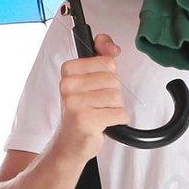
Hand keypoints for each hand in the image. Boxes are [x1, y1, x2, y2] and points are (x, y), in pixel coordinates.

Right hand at [53, 33, 128, 165]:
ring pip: (117, 96)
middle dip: (114, 93)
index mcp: (69, 70)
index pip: (108, 61)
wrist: (71, 141)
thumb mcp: (89, 77)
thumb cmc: (82, 109)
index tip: (98, 86)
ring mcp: (74, 103)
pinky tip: (104, 122)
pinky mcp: (85, 120)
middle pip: (114, 79)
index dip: (110, 76)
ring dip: (115, 107)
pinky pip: (119, 113)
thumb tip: (112, 47)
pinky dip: (119, 119)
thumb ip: (101, 55)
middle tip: (99, 103)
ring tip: (100, 112)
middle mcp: (68, 85)